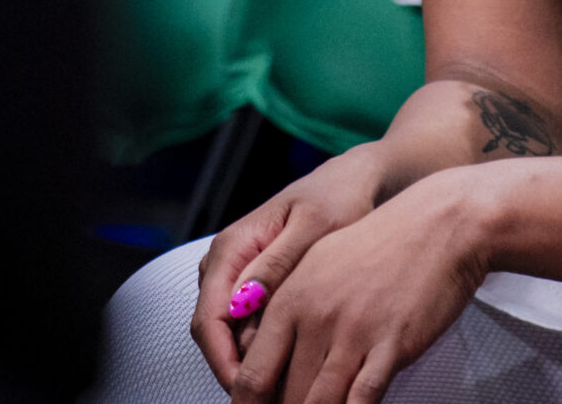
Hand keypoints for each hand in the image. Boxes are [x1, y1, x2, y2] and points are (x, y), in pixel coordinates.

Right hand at [192, 146, 387, 386]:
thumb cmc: (338, 196)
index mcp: (231, 247)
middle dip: (238, 371)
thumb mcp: (314, 226)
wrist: (353, 180)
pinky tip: (294, 367)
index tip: (250, 391)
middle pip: (214, 335)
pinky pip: (250, 326)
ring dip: (252, 364)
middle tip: (275, 400)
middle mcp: (226, 264)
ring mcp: (238, 276)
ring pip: (231, 335)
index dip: (224, 362)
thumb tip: (243, 300)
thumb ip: (278, 262)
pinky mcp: (256, 285)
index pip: (208, 319)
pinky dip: (266, 350)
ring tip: (287, 390)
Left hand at [229, 171, 493, 403]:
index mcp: (289, 298)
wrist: (440, 223)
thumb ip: (287, 307)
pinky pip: (360, 401)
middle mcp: (314, 317)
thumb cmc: (382, 242)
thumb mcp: (319, 263)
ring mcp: (353, 333)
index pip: (251, 373)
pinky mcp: (390, 346)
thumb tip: (263, 351)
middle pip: (281, 395)